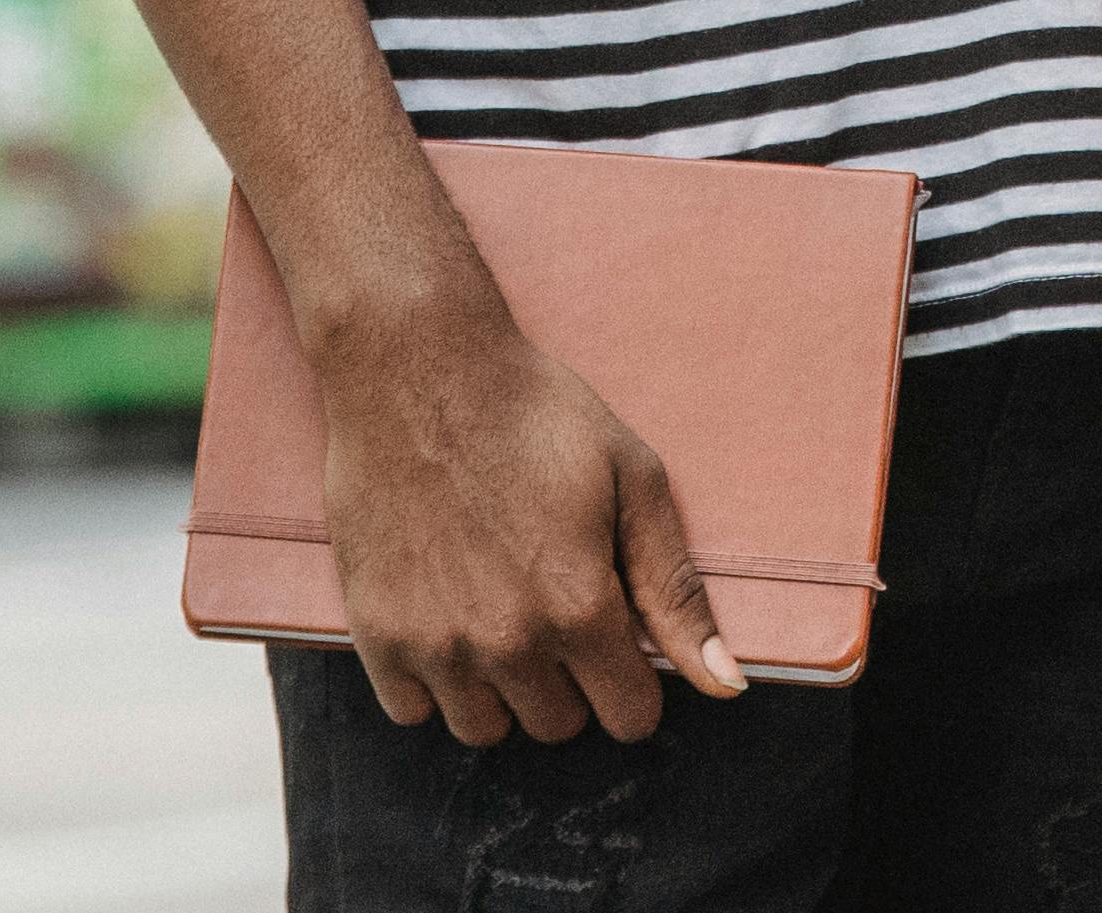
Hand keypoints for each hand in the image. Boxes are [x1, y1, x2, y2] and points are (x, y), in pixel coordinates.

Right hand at [312, 296, 739, 746]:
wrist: (420, 373)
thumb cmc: (536, 417)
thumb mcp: (633, 483)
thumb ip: (676, 593)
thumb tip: (725, 683)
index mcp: (580, 607)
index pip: (629, 718)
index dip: (633, 683)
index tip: (618, 645)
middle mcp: (508, 642)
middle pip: (559, 726)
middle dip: (570, 680)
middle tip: (553, 606)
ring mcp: (436, 645)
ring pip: (486, 728)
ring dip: (501, 688)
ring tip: (500, 612)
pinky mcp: (376, 635)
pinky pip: (413, 711)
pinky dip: (433, 681)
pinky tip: (447, 616)